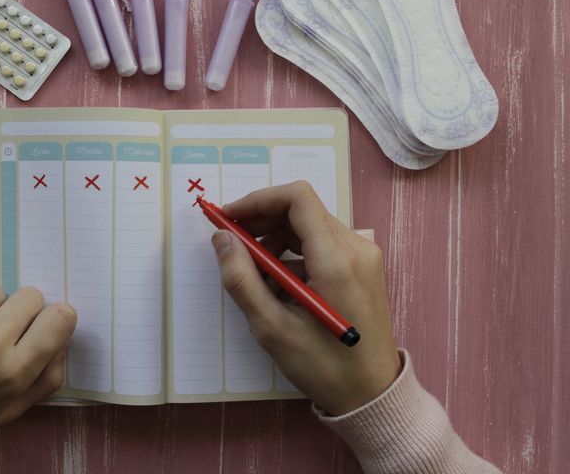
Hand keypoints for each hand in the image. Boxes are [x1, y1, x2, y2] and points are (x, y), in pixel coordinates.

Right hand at [211, 181, 400, 414]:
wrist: (372, 395)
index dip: (258, 200)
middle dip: (262, 219)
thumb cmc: (325, 367)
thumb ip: (241, 279)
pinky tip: (278, 284)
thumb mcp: (272, 327)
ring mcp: (363, 257)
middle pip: (302, 209)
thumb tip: (222, 239)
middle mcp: (356, 249)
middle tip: (232, 242)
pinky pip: (322, 243)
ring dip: (275, 238)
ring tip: (255, 273)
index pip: (297, 198)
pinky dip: (293, 252)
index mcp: (337, 260)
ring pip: (310, 225)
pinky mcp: (362, 267)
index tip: (229, 217)